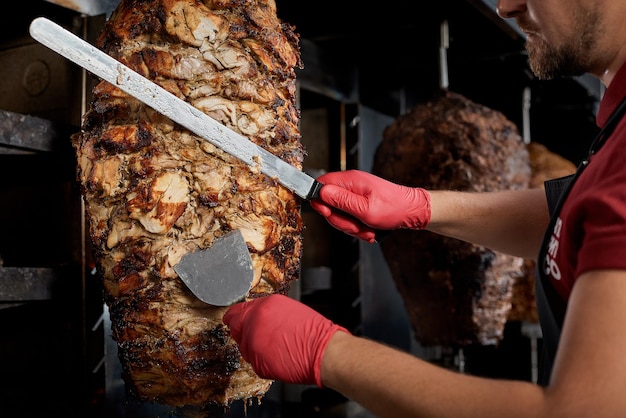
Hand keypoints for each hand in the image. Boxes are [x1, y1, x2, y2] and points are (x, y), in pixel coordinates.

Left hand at [223, 294, 347, 386]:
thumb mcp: (288, 309)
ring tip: (275, 347)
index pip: (237, 311)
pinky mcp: (257, 363)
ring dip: (254, 347)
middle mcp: (254, 323)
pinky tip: (278, 356)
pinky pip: (254, 361)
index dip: (236, 317)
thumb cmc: (314, 332)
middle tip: (258, 336)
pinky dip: (262, 360)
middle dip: (243, 332)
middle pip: (235, 328)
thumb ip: (267, 312)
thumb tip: (256, 316)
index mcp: (263, 306)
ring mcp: (253, 344)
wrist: (323, 351)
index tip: (235, 320)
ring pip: (244, 347)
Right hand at [310, 170, 430, 242]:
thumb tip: (322, 192)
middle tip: (355, 227)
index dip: (320, 200)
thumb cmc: (394, 209)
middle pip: (329, 203)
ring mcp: (356, 194)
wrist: (413, 211)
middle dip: (341, 220)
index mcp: (351, 181)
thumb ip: (342, 201)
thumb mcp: (365, 209)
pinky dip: (358, 227)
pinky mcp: (360, 202)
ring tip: (367, 230)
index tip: (327, 213)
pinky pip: (350, 217)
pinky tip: (369, 230)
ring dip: (351, 226)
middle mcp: (352, 184)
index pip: (322, 184)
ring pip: (340, 214)